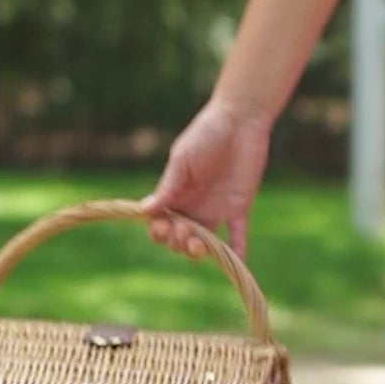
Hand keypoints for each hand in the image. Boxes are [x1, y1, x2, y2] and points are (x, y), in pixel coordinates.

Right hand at [139, 97, 271, 261]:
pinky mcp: (238, 207)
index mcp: (175, 194)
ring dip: (199, 250)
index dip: (158, 231)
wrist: (240, 120)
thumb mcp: (182, 159)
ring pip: (205, 242)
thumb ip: (168, 186)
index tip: (161, 228)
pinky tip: (237, 263)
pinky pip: (237, 235)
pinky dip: (237, 251)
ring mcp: (216, 209)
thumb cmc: (205, 134)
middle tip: (184, 232)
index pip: (161, 222)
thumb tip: (144, 212)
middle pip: (180, 237)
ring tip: (199, 246)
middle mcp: (193, 206)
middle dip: (177, 241)